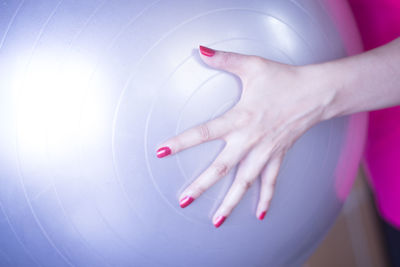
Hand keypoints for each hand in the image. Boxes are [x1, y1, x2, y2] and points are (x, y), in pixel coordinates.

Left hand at [156, 45, 334, 226]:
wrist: (315, 93)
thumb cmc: (282, 79)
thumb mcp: (252, 66)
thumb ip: (224, 59)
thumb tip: (199, 49)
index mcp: (240, 118)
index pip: (204, 133)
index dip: (182, 142)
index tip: (162, 151)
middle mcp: (250, 140)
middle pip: (221, 168)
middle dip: (201, 186)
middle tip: (183, 201)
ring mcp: (265, 152)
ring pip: (244, 182)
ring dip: (230, 202)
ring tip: (216, 221)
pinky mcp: (277, 156)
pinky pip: (270, 182)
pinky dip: (265, 199)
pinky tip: (259, 216)